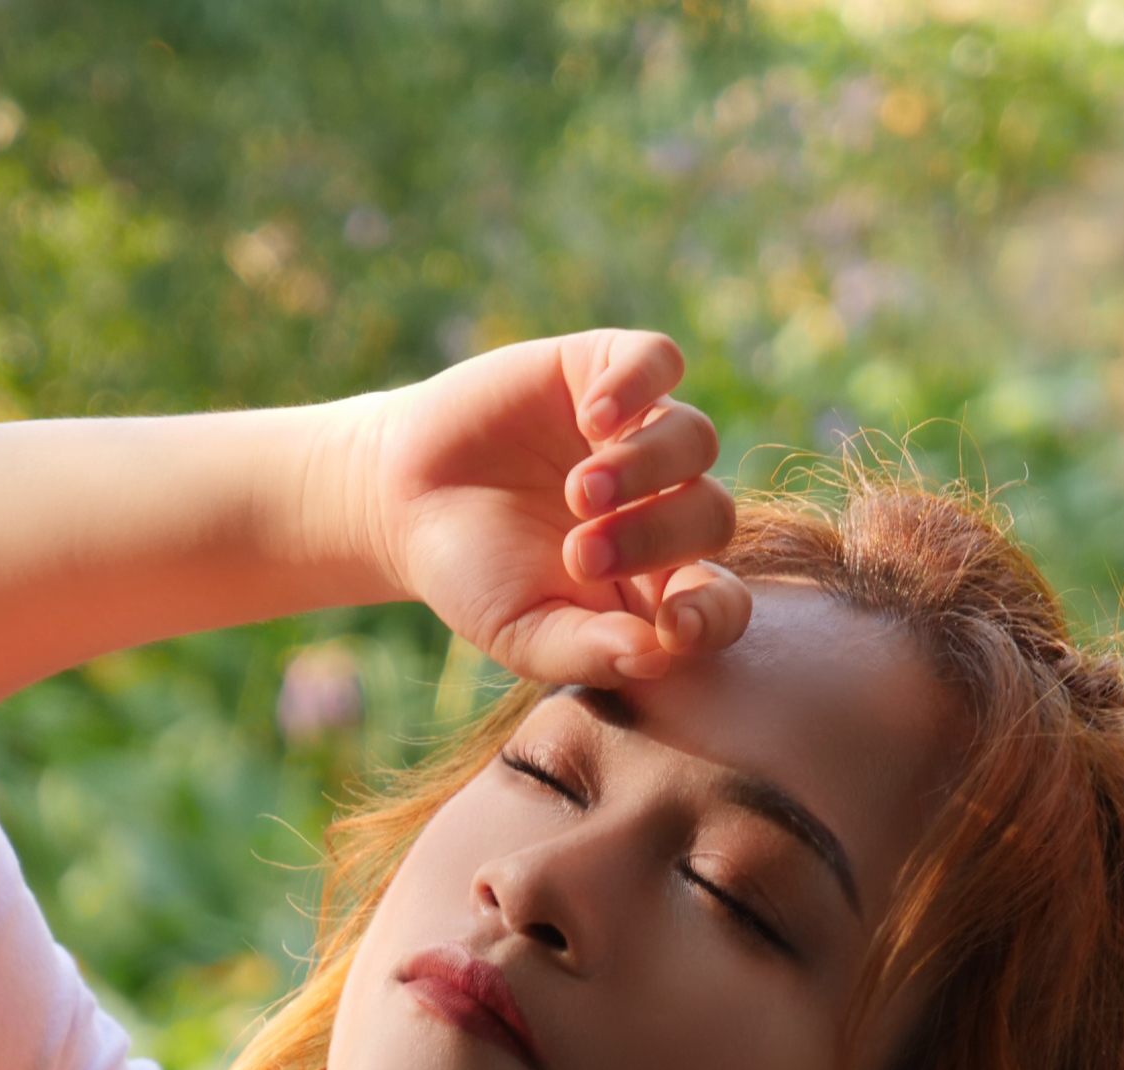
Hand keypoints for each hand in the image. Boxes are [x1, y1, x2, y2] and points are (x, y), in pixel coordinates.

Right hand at [356, 330, 749, 685]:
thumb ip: (587, 652)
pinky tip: (591, 416)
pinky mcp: (605, 370)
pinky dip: (637, 385)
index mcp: (654, 583)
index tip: (673, 626)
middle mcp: (661, 505)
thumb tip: (656, 655)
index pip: (721, 601)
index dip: (714, 615)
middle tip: (581, 553)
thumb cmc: (470, 578)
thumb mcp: (519, 633)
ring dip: (644, 468)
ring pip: (695, 438)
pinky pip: (659, 361)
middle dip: (657, 537)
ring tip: (577, 491)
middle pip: (712, 515)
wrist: (402, 501)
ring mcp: (638, 434)